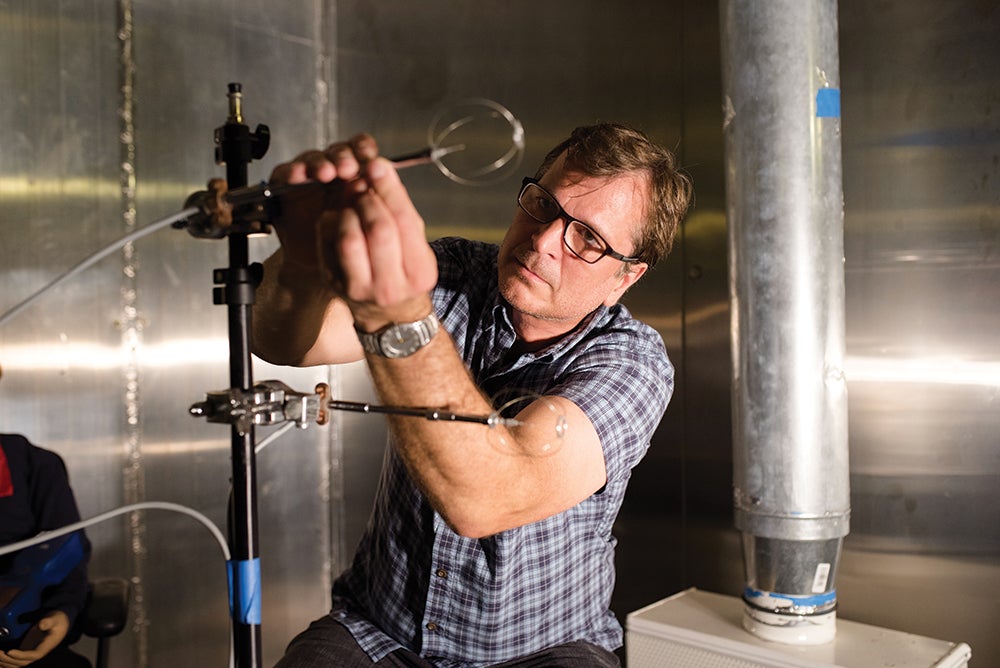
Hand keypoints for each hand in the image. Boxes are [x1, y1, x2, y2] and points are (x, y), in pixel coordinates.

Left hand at [0, 610, 69, 666]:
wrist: (59, 623)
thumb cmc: (58, 620)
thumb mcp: (55, 619)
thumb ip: (49, 621)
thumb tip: (41, 625)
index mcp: (46, 646)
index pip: (34, 655)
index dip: (21, 655)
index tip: (10, 651)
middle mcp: (37, 653)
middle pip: (22, 663)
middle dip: (8, 660)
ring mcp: (30, 653)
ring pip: (16, 665)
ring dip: (5, 663)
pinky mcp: (24, 651)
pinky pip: (14, 662)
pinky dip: (5, 663)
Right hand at [267, 134, 378, 274]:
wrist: (319, 263)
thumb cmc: (344, 239)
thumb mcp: (366, 219)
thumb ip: (374, 194)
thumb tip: (382, 174)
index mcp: (356, 174)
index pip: (360, 149)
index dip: (363, 148)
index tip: (367, 154)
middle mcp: (332, 172)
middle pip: (337, 151)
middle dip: (342, 157)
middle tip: (346, 168)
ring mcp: (308, 178)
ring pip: (313, 159)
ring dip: (319, 163)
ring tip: (325, 173)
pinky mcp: (284, 186)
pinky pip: (284, 172)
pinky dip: (290, 171)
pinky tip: (297, 176)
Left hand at [320, 155, 438, 329]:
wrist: (391, 318)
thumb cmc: (406, 275)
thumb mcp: (416, 247)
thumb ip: (401, 212)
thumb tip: (379, 170)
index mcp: (419, 272)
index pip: (405, 222)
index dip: (389, 189)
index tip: (378, 166)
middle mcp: (391, 285)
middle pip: (378, 229)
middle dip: (369, 199)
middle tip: (365, 186)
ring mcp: (361, 289)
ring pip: (349, 238)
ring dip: (349, 211)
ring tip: (353, 203)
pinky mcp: (336, 286)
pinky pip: (327, 245)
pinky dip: (330, 223)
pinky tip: (338, 217)